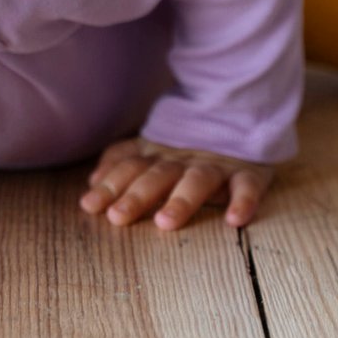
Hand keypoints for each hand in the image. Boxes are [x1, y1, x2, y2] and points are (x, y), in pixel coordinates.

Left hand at [79, 137, 273, 230]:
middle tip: (117, 217)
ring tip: (165, 223)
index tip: (89, 206)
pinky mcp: (248, 172)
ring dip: (181, 200)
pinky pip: (247, 185)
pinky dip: (243, 201)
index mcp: (159, 155)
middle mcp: (184, 160)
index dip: (110, 185)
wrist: (239, 115)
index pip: (130, 169)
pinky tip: (234, 220)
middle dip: (137, 196)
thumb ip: (121, 161)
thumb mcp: (151, 149)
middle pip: (158, 176)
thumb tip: (92, 181)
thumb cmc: (187, 146)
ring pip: (197, 180)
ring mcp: (216, 165)